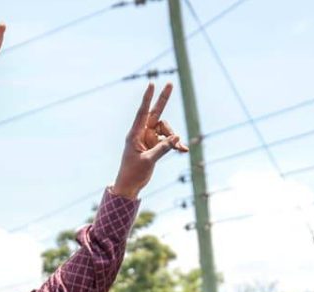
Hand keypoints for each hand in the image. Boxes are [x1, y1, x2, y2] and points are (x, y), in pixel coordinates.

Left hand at [112, 82, 187, 198]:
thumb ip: (162, 148)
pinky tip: (183, 150)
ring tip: (178, 148)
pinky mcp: (155, 146)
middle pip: (155, 113)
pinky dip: (175, 144)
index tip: (151, 84)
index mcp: (134, 134)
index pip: (142, 112)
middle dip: (162, 99)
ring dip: (173, 137)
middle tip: (169, 83)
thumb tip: (177, 137)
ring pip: (166, 129)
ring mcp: (149, 139)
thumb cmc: (133, 173)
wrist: (130, 185)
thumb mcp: (148, 160)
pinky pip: (168, 140)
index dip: (148, 98)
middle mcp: (142, 133)